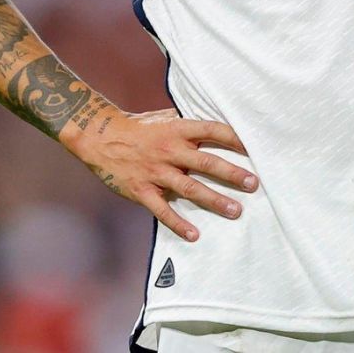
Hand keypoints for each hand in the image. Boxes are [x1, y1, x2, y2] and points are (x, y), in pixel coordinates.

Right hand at [65, 105, 258, 241]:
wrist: (98, 136)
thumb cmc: (139, 127)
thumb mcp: (164, 118)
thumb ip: (189, 124)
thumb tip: (219, 125)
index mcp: (177, 129)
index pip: (212, 131)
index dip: (234, 138)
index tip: (255, 147)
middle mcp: (169, 150)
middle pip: (206, 162)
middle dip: (232, 174)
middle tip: (254, 183)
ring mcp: (156, 172)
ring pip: (190, 188)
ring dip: (214, 200)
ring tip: (236, 211)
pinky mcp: (142, 190)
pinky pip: (162, 210)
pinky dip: (178, 223)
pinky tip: (194, 235)